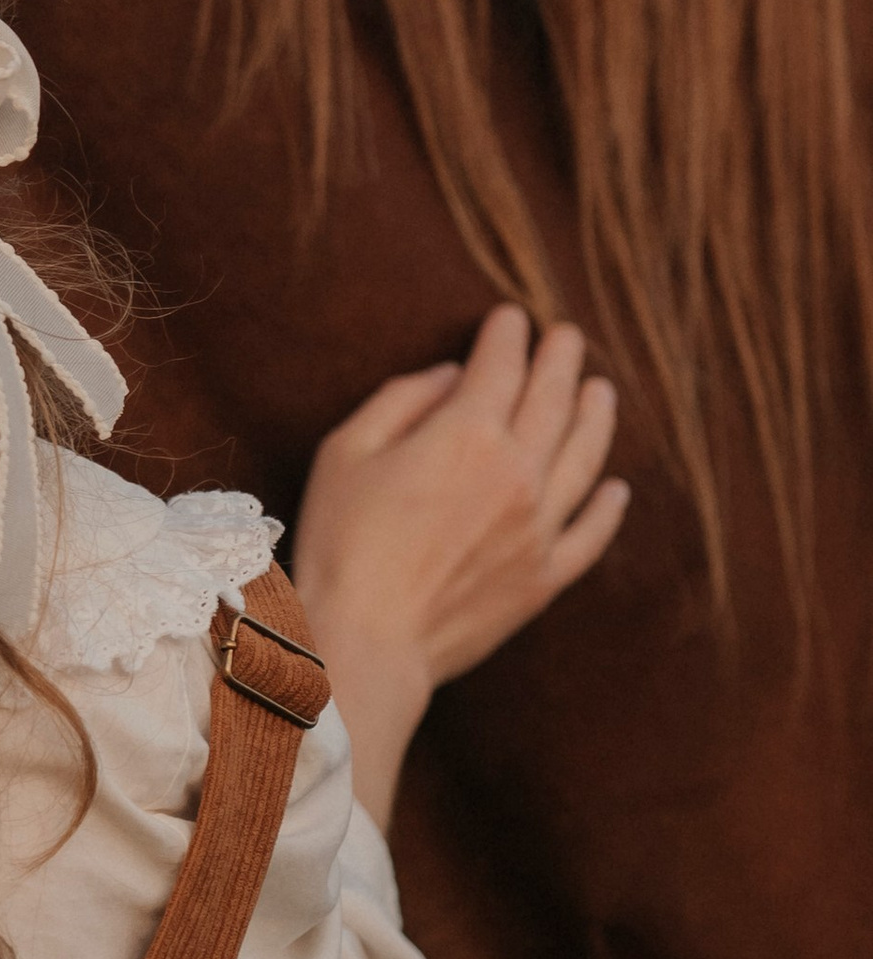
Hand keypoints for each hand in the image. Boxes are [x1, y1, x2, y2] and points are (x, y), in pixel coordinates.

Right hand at [288, 305, 629, 829]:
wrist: (366, 640)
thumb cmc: (342, 543)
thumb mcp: (347, 451)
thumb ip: (402, 401)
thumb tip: (450, 377)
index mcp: (467, 434)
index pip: (501, 366)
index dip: (507, 336)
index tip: (510, 318)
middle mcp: (518, 473)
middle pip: (554, 401)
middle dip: (561, 361)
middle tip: (567, 337)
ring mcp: (539, 528)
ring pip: (585, 458)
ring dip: (596, 417)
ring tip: (601, 392)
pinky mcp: (544, 578)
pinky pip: (591, 534)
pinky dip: (609, 508)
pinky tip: (616, 490)